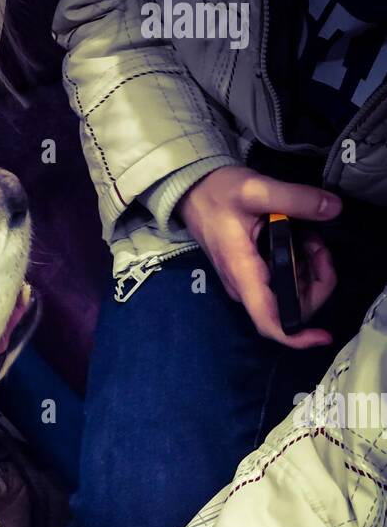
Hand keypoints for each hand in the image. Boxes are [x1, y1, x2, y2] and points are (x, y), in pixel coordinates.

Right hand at [178, 166, 341, 348]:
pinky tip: (303, 241)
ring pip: (291, 297)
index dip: (297, 337)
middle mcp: (245, 288)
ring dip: (312, 273)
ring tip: (312, 238)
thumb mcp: (255, 189)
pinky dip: (302, 268)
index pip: (268, 321)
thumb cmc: (217, 194)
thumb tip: (334, 209)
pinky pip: (284, 284)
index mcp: (243, 274)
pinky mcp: (252, 275)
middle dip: (317, 283)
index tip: (323, 336)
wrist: (192, 192)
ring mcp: (248, 283)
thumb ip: (295, 198)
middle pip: (290, 310)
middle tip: (319, 246)